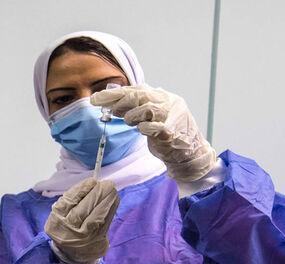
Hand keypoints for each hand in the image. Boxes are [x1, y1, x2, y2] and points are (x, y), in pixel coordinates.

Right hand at [44, 177, 119, 263]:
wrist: (71, 252)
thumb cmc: (67, 226)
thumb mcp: (62, 214)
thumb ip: (73, 199)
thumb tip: (94, 183)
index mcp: (56, 221)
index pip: (68, 202)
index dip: (82, 189)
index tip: (93, 180)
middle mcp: (68, 230)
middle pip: (83, 210)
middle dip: (97, 194)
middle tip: (108, 184)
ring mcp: (83, 238)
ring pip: (96, 217)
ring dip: (107, 201)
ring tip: (113, 191)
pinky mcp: (96, 241)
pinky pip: (105, 223)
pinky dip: (111, 210)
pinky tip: (114, 201)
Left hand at [92, 85, 217, 181]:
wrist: (189, 152)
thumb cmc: (167, 133)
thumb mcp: (150, 117)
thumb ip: (135, 109)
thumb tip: (111, 103)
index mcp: (162, 96)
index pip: (136, 90)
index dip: (114, 94)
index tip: (96, 98)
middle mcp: (168, 102)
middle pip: (141, 96)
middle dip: (121, 102)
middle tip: (112, 111)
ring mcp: (171, 116)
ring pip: (147, 109)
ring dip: (132, 115)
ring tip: (128, 121)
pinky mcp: (172, 132)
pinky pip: (156, 127)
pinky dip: (145, 127)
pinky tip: (141, 129)